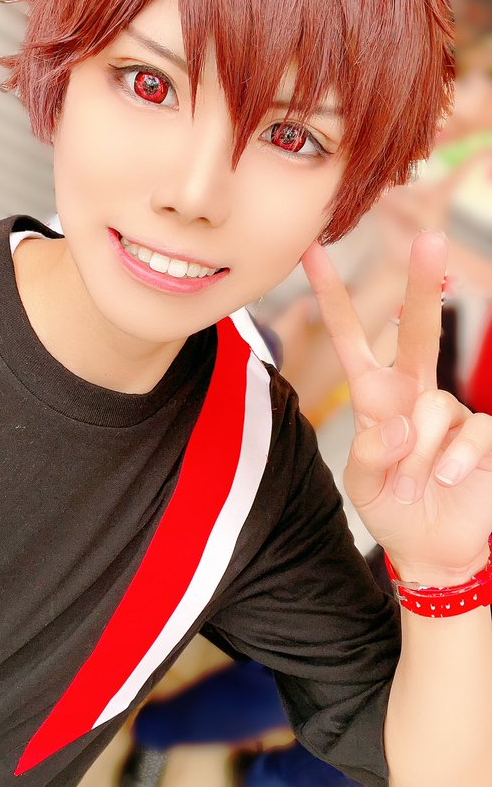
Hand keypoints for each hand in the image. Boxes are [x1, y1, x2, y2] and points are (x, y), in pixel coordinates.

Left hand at [302, 231, 491, 586]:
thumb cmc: (392, 508)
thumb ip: (368, 455)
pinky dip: (454, 459)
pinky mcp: (484, 434)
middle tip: (431, 238)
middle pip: (417, 330)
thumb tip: (396, 425)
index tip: (312, 253)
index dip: (333, 298)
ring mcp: (452, 410)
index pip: (352, 339)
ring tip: (412, 487)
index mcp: (377, 396)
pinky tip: (445, 479)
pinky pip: (472, 431)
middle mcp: (414, 393)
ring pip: (434, 408)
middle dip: (424, 286)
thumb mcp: (363, 485)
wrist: (433, 548)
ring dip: (417, 457)